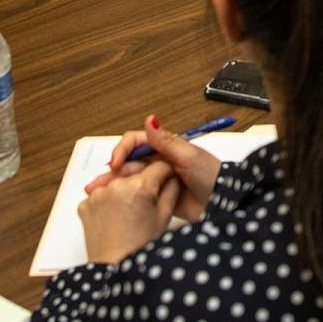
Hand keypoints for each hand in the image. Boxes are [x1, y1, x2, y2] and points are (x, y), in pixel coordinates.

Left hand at [78, 158, 180, 263]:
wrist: (113, 268)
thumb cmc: (139, 246)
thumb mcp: (164, 217)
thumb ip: (171, 190)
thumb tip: (172, 177)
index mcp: (140, 186)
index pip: (157, 166)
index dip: (165, 173)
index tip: (165, 179)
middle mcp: (116, 185)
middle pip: (135, 172)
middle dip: (142, 182)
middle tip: (145, 201)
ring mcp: (97, 194)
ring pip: (116, 181)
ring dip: (123, 190)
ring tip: (127, 211)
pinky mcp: (84, 204)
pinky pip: (99, 194)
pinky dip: (107, 201)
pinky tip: (114, 216)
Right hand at [86, 115, 221, 222]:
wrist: (224, 203)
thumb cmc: (212, 175)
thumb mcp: (188, 157)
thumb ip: (166, 141)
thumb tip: (150, 118)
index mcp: (166, 146)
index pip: (136, 142)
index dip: (123, 150)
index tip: (115, 163)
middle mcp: (159, 161)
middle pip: (129, 161)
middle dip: (112, 170)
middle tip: (100, 183)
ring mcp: (158, 179)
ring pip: (130, 178)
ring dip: (114, 183)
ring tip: (97, 193)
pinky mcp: (158, 197)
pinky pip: (138, 194)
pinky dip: (124, 196)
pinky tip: (111, 203)